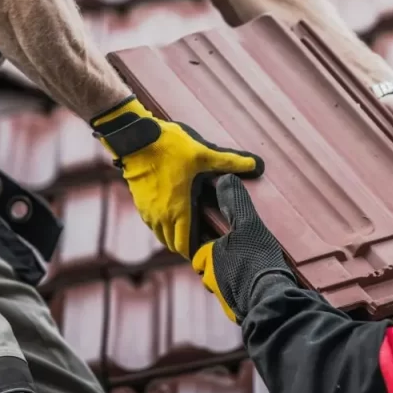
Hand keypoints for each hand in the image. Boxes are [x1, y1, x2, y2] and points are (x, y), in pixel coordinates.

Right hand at [91, 96, 264, 258]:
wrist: (136, 140)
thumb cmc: (169, 148)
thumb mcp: (203, 154)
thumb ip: (230, 162)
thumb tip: (256, 165)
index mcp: (178, 210)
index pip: (185, 246)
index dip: (197, 252)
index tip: (209, 249)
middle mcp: (161, 217)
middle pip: (173, 245)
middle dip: (187, 246)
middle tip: (204, 240)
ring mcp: (148, 212)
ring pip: (161, 236)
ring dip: (173, 237)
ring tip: (190, 229)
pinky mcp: (139, 204)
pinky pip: (152, 224)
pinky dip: (163, 226)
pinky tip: (174, 214)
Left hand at [191, 175, 294, 323]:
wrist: (271, 300)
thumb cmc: (257, 260)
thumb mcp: (249, 224)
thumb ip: (235, 203)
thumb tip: (225, 178)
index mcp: (207, 258)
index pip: (202, 250)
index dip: (215, 246)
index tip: (231, 243)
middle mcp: (210, 281)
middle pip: (214, 269)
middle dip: (225, 265)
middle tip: (246, 257)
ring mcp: (224, 300)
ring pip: (226, 286)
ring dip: (236, 281)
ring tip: (256, 272)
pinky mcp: (238, 314)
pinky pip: (239, 301)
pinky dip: (247, 295)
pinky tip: (261, 288)